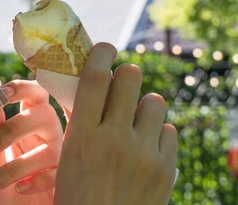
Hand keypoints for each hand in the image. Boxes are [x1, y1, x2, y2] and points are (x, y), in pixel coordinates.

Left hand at [0, 80, 62, 204]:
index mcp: (27, 126)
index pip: (36, 95)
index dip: (24, 88)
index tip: (3, 93)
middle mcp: (46, 138)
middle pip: (45, 114)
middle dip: (16, 128)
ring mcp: (59, 160)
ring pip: (51, 147)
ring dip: (17, 165)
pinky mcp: (66, 183)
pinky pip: (60, 173)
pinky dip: (37, 180)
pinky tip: (19, 189)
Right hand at [55, 43, 177, 204]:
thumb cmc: (78, 197)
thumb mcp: (69, 157)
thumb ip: (82, 121)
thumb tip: (92, 84)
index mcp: (84, 136)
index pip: (96, 77)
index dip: (101, 53)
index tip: (104, 47)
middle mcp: (116, 140)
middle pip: (131, 78)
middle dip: (126, 75)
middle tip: (121, 84)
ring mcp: (145, 154)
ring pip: (154, 101)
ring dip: (143, 105)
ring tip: (134, 121)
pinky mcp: (167, 169)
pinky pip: (169, 131)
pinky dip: (158, 134)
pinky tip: (146, 147)